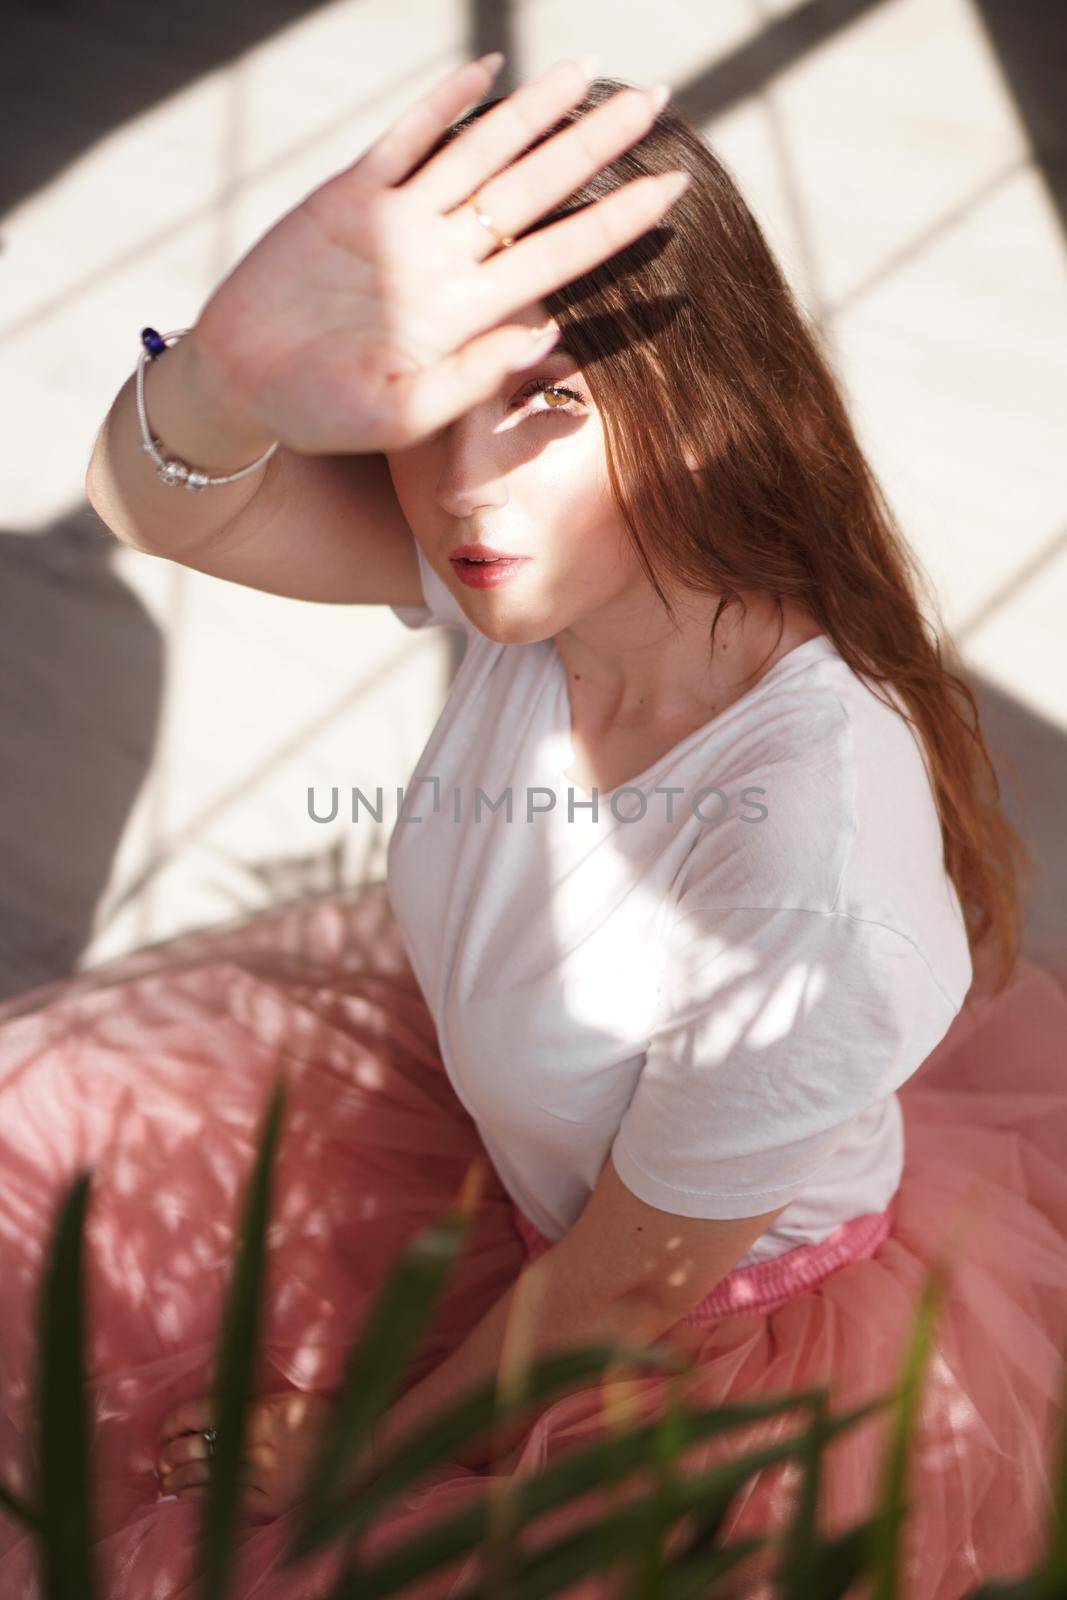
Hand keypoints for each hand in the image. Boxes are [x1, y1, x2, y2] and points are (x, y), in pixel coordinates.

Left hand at [156, 1389, 335, 1521]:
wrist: (355, 1454)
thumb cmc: (322, 1421)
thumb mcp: (288, 1401)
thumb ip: (253, 1405)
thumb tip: (214, 1406)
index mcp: (261, 1411)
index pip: (202, 1413)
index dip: (175, 1422)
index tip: (165, 1430)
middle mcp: (258, 1442)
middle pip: (197, 1447)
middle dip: (170, 1455)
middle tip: (160, 1460)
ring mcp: (262, 1474)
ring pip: (206, 1476)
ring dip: (178, 1480)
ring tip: (165, 1482)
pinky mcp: (268, 1501)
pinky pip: (225, 1500)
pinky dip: (200, 1498)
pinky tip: (187, 1498)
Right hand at [186, 54, 684, 455]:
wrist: (243, 390)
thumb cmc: (323, 415)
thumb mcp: (403, 415)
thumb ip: (471, 377)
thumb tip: (546, 330)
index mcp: (464, 312)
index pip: (557, 256)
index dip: (616, 221)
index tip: (673, 190)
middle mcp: (442, 260)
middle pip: (535, 189)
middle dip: (595, 146)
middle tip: (657, 102)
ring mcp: (397, 223)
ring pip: (479, 153)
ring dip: (534, 112)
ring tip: (588, 71)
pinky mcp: (346, 199)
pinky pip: (404, 141)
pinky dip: (443, 106)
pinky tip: (488, 72)